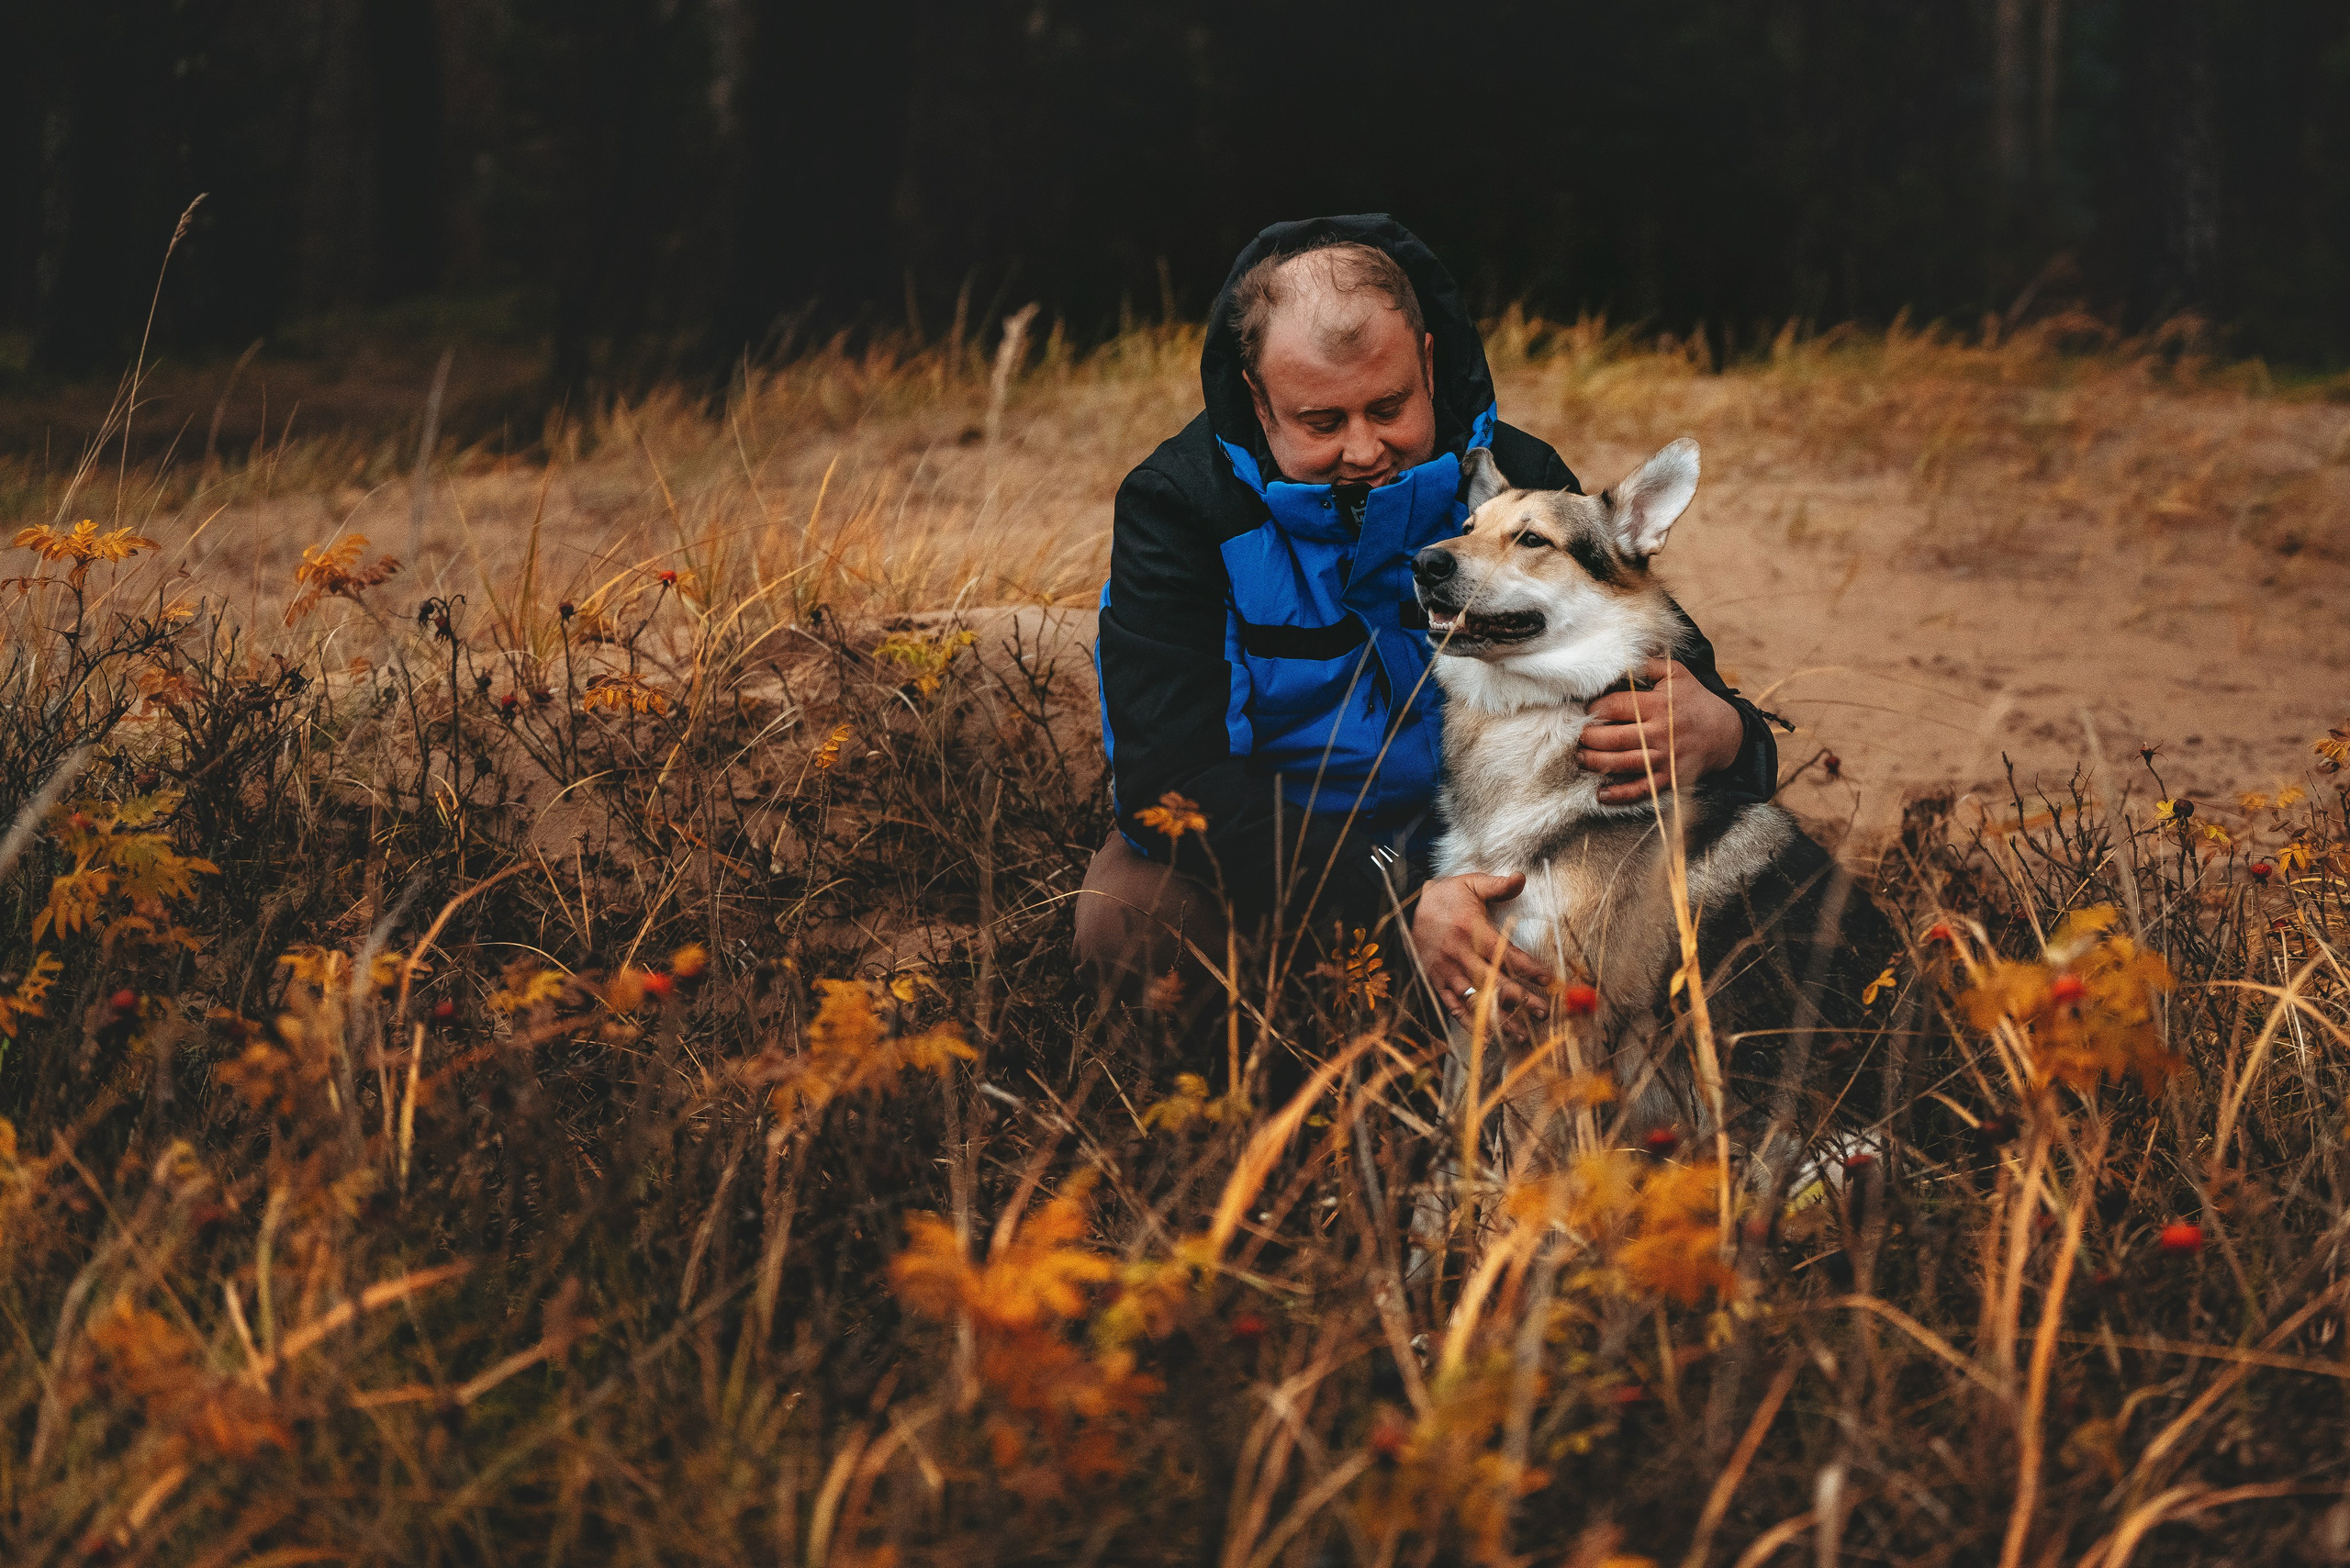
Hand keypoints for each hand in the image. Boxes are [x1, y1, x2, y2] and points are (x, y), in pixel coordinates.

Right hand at [1411, 873, 1552, 1040]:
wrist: (1406, 906)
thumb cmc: (1445, 896)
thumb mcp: (1470, 883)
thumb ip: (1497, 884)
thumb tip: (1522, 877)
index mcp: (1470, 930)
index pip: (1506, 953)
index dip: (1529, 968)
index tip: (1549, 980)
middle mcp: (1459, 954)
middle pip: (1494, 981)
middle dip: (1521, 999)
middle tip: (1543, 1012)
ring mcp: (1446, 971)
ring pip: (1475, 999)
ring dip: (1499, 1018)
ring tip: (1521, 1033)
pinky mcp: (1436, 981)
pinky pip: (1453, 1007)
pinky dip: (1468, 1024)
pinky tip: (1486, 1039)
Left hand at [1578, 658, 1745, 805]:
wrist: (1726, 733)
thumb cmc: (1695, 700)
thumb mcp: (1676, 673)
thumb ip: (1648, 664)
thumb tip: (1620, 659)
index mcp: (1658, 705)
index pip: (1615, 706)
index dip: (1595, 708)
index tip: (1586, 710)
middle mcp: (1659, 732)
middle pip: (1612, 738)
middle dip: (1588, 738)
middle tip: (1577, 736)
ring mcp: (1664, 758)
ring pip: (1621, 764)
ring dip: (1594, 763)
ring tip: (1580, 758)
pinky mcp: (1669, 779)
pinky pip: (1640, 790)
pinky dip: (1619, 795)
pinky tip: (1601, 794)